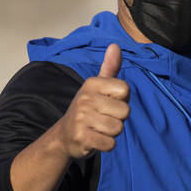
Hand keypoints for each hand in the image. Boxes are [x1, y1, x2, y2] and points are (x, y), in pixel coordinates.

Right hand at [54, 44, 129, 158]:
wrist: (65, 136)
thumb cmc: (88, 110)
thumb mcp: (97, 88)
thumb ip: (109, 68)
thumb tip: (115, 45)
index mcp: (91, 83)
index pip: (125, 90)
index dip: (121, 100)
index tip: (107, 103)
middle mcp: (85, 98)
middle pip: (125, 112)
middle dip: (118, 119)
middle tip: (102, 119)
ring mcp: (81, 118)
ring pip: (118, 129)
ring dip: (112, 133)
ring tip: (98, 129)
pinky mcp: (81, 137)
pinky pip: (110, 144)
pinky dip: (106, 145)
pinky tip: (95, 139)